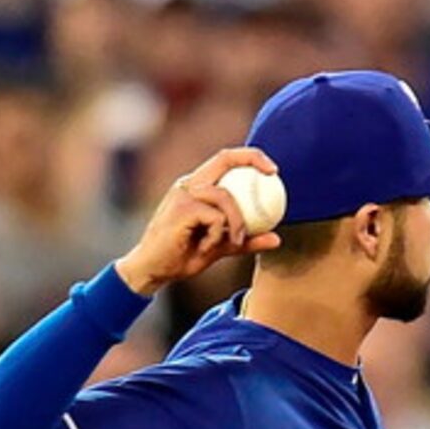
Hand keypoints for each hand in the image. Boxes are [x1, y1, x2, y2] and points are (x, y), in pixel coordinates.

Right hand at [115, 148, 282, 295]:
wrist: (152, 271)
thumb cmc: (182, 257)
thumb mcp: (220, 247)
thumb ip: (245, 240)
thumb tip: (277, 239)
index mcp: (197, 187)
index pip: (224, 160)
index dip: (249, 157)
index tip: (272, 170)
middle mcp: (189, 185)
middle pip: (224, 159)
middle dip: (252, 159)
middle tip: (273, 174)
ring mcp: (184, 195)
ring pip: (225, 196)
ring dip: (237, 221)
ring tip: (235, 241)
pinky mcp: (181, 209)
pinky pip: (215, 217)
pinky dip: (218, 235)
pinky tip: (206, 248)